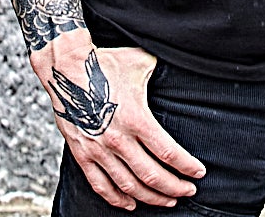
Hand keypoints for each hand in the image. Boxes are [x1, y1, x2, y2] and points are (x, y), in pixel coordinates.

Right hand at [29, 32, 205, 209]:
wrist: (66, 69)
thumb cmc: (105, 64)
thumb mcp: (140, 62)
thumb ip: (161, 69)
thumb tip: (181, 65)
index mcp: (136, 118)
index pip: (168, 153)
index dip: (187, 167)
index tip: (198, 173)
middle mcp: (118, 139)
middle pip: (152, 176)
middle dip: (175, 188)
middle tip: (188, 192)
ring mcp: (99, 150)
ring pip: (130, 186)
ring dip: (151, 198)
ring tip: (167, 201)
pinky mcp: (83, 155)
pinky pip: (101, 186)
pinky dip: (117, 199)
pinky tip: (131, 204)